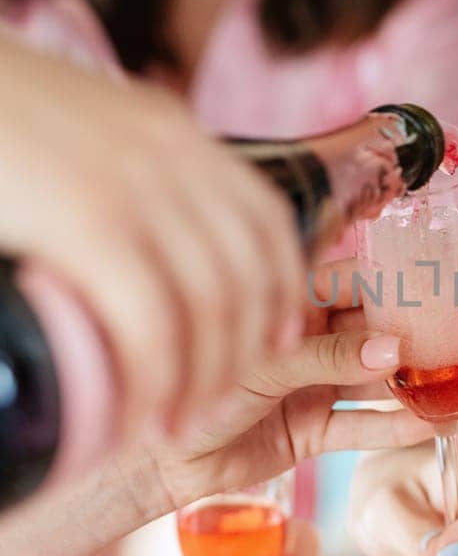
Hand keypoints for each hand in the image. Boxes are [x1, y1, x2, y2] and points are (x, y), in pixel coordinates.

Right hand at [0, 34, 306, 438]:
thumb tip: (119, 251)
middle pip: (249, 271)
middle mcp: (173, 155)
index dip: (283, 288)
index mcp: (172, 131)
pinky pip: (152, 322)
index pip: (265, 216)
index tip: (280, 339)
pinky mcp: (90, 221)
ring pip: (212, 306)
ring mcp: (137, 186)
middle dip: (245, 351)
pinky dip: (155, 381)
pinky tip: (139, 414)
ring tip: (177, 424)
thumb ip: (115, 180)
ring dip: (202, 380)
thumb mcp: (75, 132)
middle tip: (216, 404)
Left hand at [143, 293, 432, 518]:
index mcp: (291, 304)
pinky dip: (395, 426)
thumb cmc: (193, 389)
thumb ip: (329, 355)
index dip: (398, 284)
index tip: (443, 286)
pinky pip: (362, 425)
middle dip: (418, 337)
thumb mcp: (264, 363)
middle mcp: (308, 340)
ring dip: (415, 383)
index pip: (357, 283)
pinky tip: (433, 423)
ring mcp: (313, 385)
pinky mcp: (313, 430)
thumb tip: (394, 348)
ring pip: (376, 379)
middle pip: (376, 332)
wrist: (155, 462)